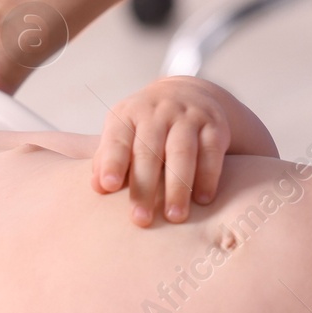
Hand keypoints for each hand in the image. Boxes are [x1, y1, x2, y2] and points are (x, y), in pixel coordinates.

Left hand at [93, 76, 232, 226]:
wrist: (188, 93)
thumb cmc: (146, 125)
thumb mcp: (123, 132)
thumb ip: (108, 158)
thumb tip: (97, 187)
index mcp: (128, 114)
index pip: (117, 139)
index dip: (112, 163)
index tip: (108, 187)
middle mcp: (157, 113)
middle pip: (149, 151)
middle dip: (145, 187)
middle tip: (141, 219)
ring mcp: (187, 117)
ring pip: (182, 153)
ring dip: (178, 187)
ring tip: (174, 216)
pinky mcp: (214, 125)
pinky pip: (211, 152)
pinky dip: (208, 177)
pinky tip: (202, 200)